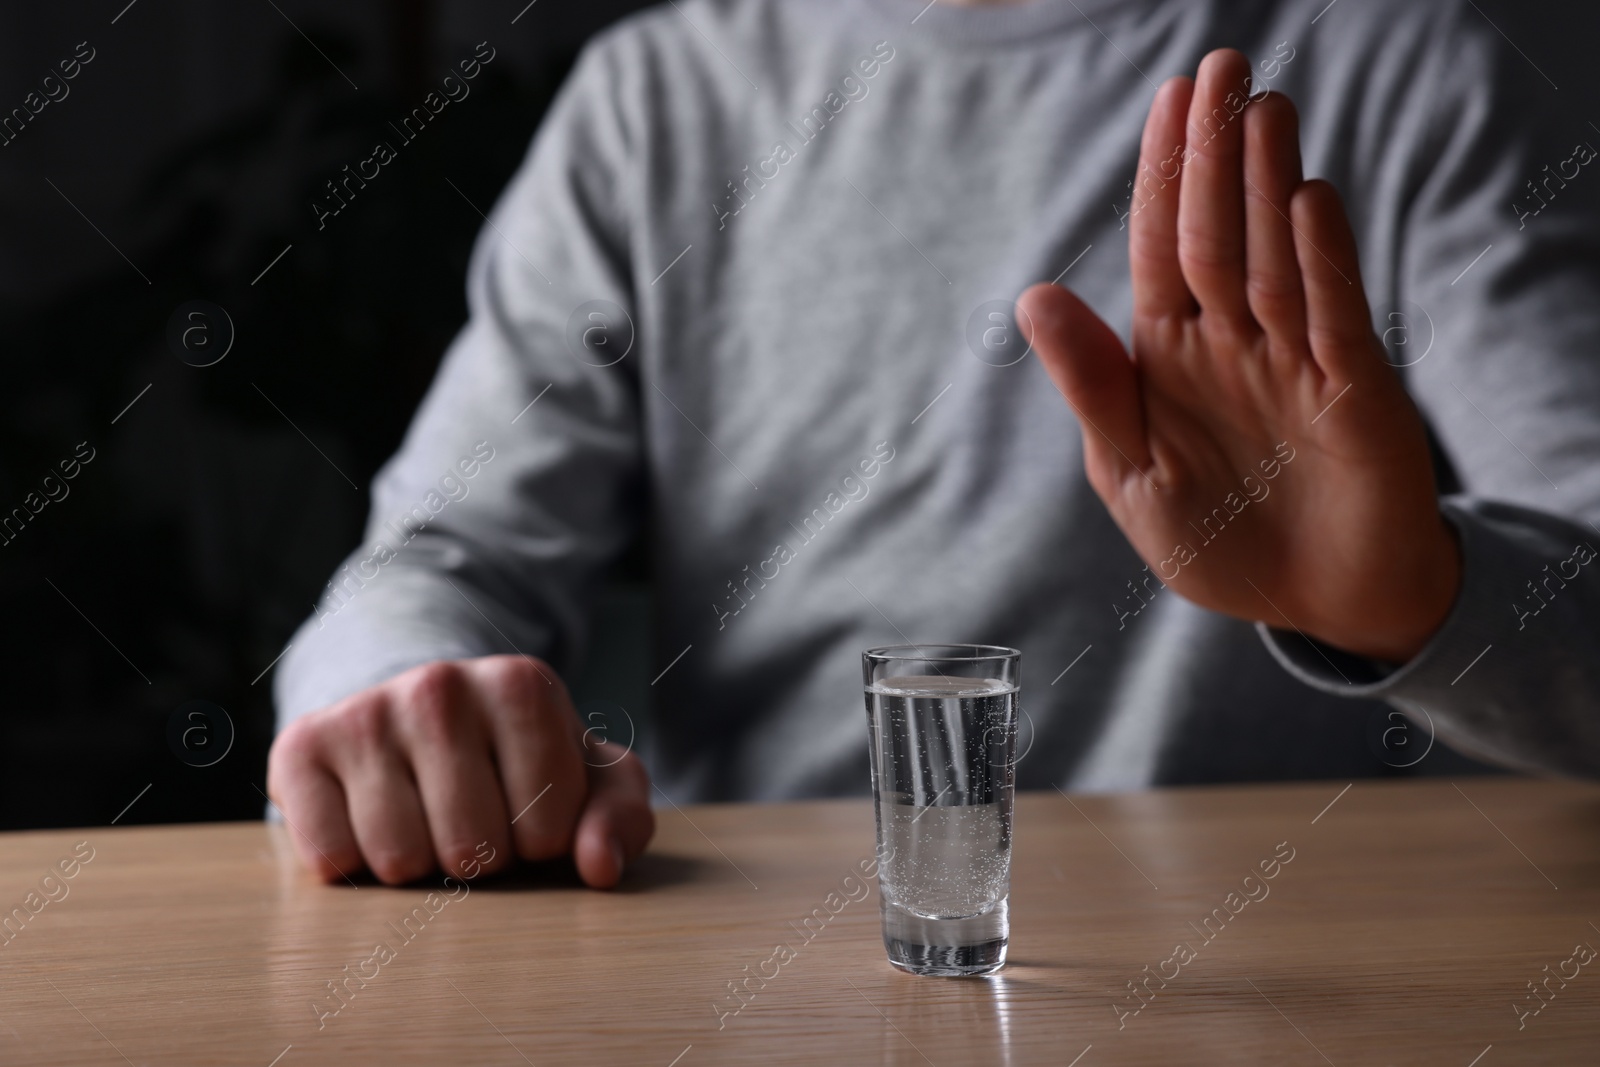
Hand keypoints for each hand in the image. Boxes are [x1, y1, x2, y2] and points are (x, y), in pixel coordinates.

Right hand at [267, 655, 653, 886]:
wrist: (411, 720)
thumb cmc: (514, 762)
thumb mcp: (586, 779)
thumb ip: (620, 818)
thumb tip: (599, 867)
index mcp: (522, 685)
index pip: (549, 828)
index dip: (541, 841)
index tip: (525, 807)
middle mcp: (441, 684)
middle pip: (472, 849)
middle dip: (479, 859)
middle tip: (469, 819)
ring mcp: (366, 711)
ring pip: (400, 859)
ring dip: (417, 866)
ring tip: (423, 820)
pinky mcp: (300, 746)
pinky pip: (332, 858)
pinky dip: (353, 864)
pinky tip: (368, 822)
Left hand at [1019, 49, 1459, 663]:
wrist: (1319, 603)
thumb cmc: (1218, 544)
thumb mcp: (1132, 474)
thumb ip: (1093, 387)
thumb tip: (1033, 295)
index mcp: (1169, 357)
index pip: (1162, 248)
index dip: (1164, 176)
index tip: (1167, 100)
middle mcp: (1233, 342)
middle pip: (1218, 233)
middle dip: (1214, 154)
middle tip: (1220, 65)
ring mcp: (1297, 359)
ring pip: (1275, 255)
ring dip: (1267, 184)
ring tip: (1261, 107)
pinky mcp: (1354, 389)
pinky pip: (1333, 313)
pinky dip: (1320, 260)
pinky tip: (1308, 198)